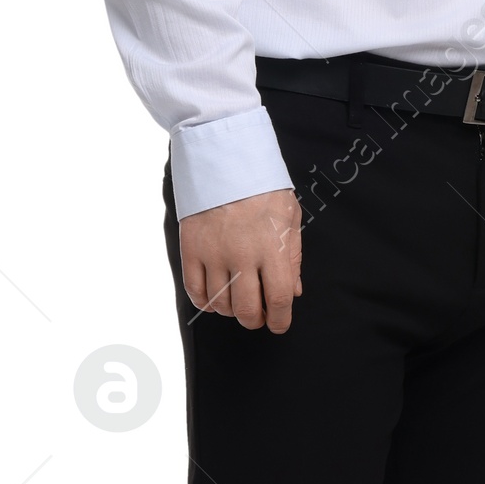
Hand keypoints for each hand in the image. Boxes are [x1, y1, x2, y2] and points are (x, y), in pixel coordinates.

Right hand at [179, 188, 303, 332]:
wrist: (224, 159)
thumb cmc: (262, 187)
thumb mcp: (290, 217)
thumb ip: (292, 257)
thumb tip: (293, 292)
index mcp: (273, 248)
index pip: (279, 300)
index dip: (280, 320)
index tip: (279, 324)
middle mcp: (243, 256)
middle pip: (247, 310)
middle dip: (255, 321)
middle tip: (258, 316)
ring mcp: (214, 254)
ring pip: (220, 304)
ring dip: (231, 311)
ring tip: (237, 302)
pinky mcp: (191, 249)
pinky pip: (195, 291)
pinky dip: (205, 303)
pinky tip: (214, 299)